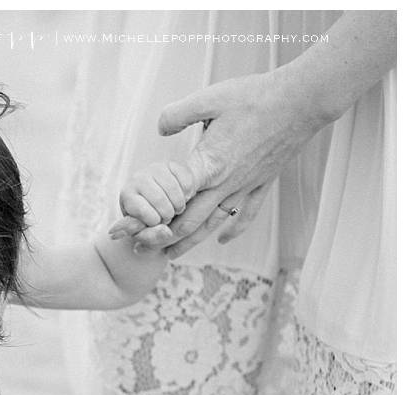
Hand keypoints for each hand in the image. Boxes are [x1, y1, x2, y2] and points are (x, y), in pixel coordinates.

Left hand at [108, 161, 196, 251]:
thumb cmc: (147, 219)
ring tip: (175, 208)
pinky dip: (188, 193)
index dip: (153, 221)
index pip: (143, 212)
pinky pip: (186, 181)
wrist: (158, 201)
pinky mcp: (172, 164)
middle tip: (166, 216)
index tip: (155, 221)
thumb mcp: (146, 231)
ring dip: (179, 205)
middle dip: (167, 215)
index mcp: (127, 195)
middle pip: (160, 202)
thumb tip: (165, 233)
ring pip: (174, 191)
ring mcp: (155, 169)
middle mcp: (138, 178)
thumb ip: (153, 236)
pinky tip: (182, 196)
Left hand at [114, 69, 324, 257]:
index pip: (174, 200)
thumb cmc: (253, 97)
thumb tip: (160, 131)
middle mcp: (226, 183)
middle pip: (191, 221)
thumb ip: (176, 115)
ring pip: (214, 223)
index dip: (153, 215)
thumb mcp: (207, 99)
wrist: (301, 101)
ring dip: (192, 241)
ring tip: (172, 254)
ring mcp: (246, 185)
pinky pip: (246, 214)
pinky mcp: (263, 182)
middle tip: (144, 250)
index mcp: (208, 164)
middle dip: (165, 239)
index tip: (135, 226)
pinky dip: (232, 229)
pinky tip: (222, 240)